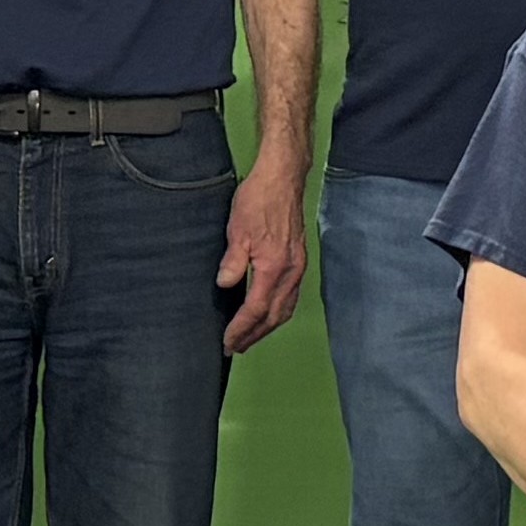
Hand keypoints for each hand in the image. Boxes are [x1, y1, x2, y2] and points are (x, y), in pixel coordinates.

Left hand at [217, 161, 310, 352]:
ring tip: (250, 337)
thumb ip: (233, 262)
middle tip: (236, 347)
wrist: (283, 178)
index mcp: (274, 268)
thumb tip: (225, 286)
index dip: (240, 329)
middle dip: (254, 335)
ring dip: (267, 327)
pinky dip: (277, 311)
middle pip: (274, 316)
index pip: (256, 309)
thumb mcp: (238, 230)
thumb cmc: (259, 199)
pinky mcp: (299, 260)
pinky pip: (291, 296)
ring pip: (285, 308)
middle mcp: (290, 272)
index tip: (227, 341)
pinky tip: (267, 313)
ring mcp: (298, 267)